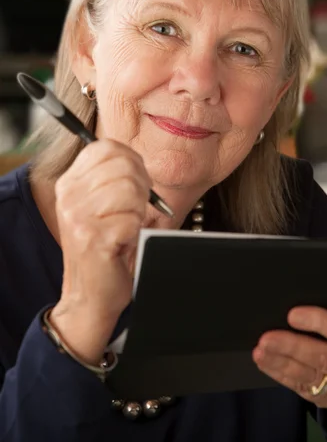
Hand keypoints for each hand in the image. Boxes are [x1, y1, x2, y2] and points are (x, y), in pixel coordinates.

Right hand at [50, 139, 151, 363]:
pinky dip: (136, 229)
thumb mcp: (97, 206)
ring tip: (127, 225)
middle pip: (123, 165)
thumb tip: (133, 158)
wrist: (90, 296)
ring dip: (139, 209)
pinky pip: (133, 217)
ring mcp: (79, 217)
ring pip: (130, 189)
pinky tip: (124, 241)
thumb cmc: (102, 249)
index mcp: (69, 183)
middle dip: (141, 186)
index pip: (105, 147)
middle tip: (136, 208)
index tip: (136, 180)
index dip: (131, 160)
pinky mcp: (94, 238)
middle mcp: (69, 196)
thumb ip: (109, 178)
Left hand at [253, 307, 326, 416]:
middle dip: (292, 347)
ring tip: (260, 351)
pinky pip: (300, 386)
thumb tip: (294, 299)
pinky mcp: (326, 398)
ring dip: (280, 362)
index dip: (319, 322)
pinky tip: (264, 362)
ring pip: (309, 375)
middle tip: (266, 338)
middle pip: (325, 357)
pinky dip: (279, 373)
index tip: (292, 314)